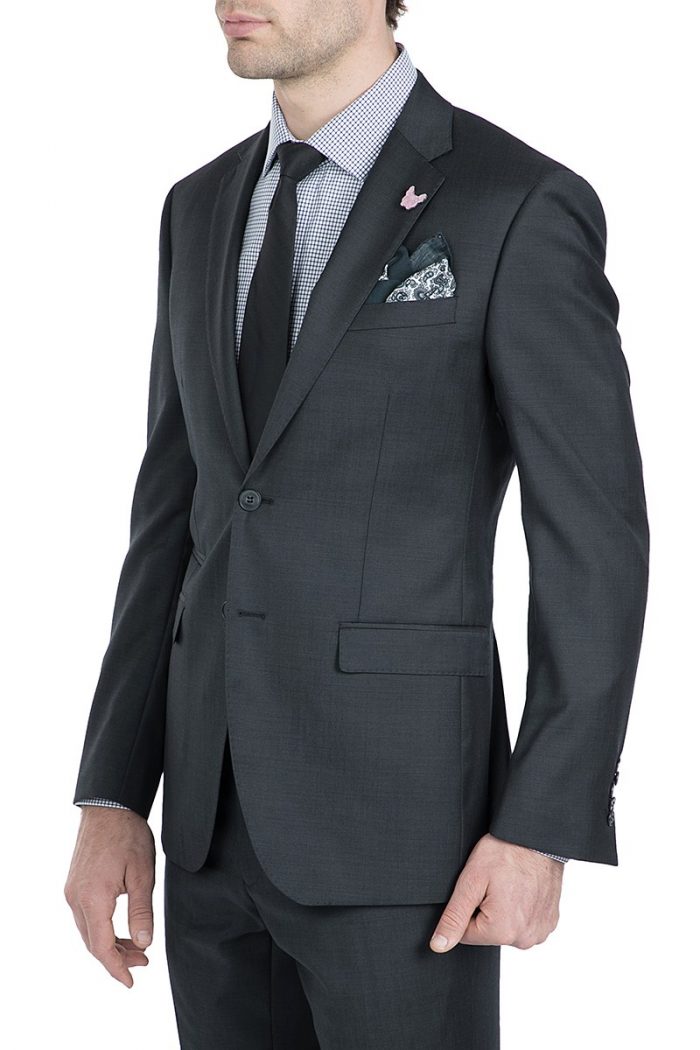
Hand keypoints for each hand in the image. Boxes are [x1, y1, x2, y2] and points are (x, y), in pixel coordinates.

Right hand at [64, 807, 155, 986]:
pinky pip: (85, 917)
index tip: (131, 982)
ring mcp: (72, 891)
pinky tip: (119, 929)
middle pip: (93, 943)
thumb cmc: (127, 834)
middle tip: (143, 962)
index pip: (102, 947)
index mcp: (92, 898)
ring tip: (136, 947)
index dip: (117, 968)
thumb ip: (142, 912)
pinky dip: (102, 928)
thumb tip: (143, 944)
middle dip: (117, 958)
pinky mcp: (74, 884)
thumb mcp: (142, 874)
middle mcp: (76, 898)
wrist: (109, 805)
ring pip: (88, 931)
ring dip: (110, 944)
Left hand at [429, 833, 562, 951]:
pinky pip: (525, 923)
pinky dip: (521, 908)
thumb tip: (439, 945)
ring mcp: (540, 931)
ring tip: (508, 884)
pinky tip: (522, 888)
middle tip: (494, 883)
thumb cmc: (505, 852)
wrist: (536, 836)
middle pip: (488, 932)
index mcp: (503, 931)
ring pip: (506, 928)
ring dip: (503, 910)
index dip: (467, 907)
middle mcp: (525, 939)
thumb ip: (454, 917)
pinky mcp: (549, 922)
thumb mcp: (471, 881)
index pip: (467, 934)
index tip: (479, 887)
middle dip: (485, 909)